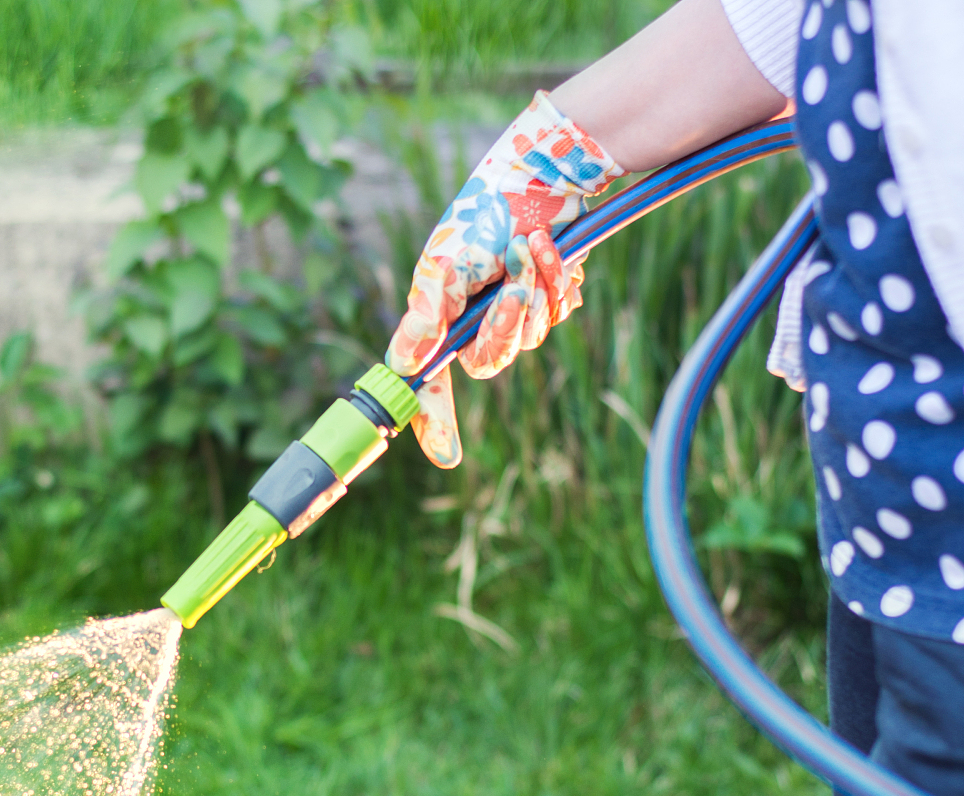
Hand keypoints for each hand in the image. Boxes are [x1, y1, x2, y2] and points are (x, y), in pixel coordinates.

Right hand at [384, 92, 619, 467]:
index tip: (447, 456)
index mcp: (440, 319)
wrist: (543, 171)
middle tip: (519, 279)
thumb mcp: (446, 264)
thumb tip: (403, 364)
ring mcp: (511, 313)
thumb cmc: (483, 212)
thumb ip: (424, 314)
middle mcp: (472, 322)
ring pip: (533, 336)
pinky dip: (560, 283)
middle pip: (493, 360)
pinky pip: (558, 315)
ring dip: (541, 288)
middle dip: (511, 320)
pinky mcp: (545, 298)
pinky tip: (557, 254)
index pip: (431, 383)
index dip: (435, 421)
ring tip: (539, 242)